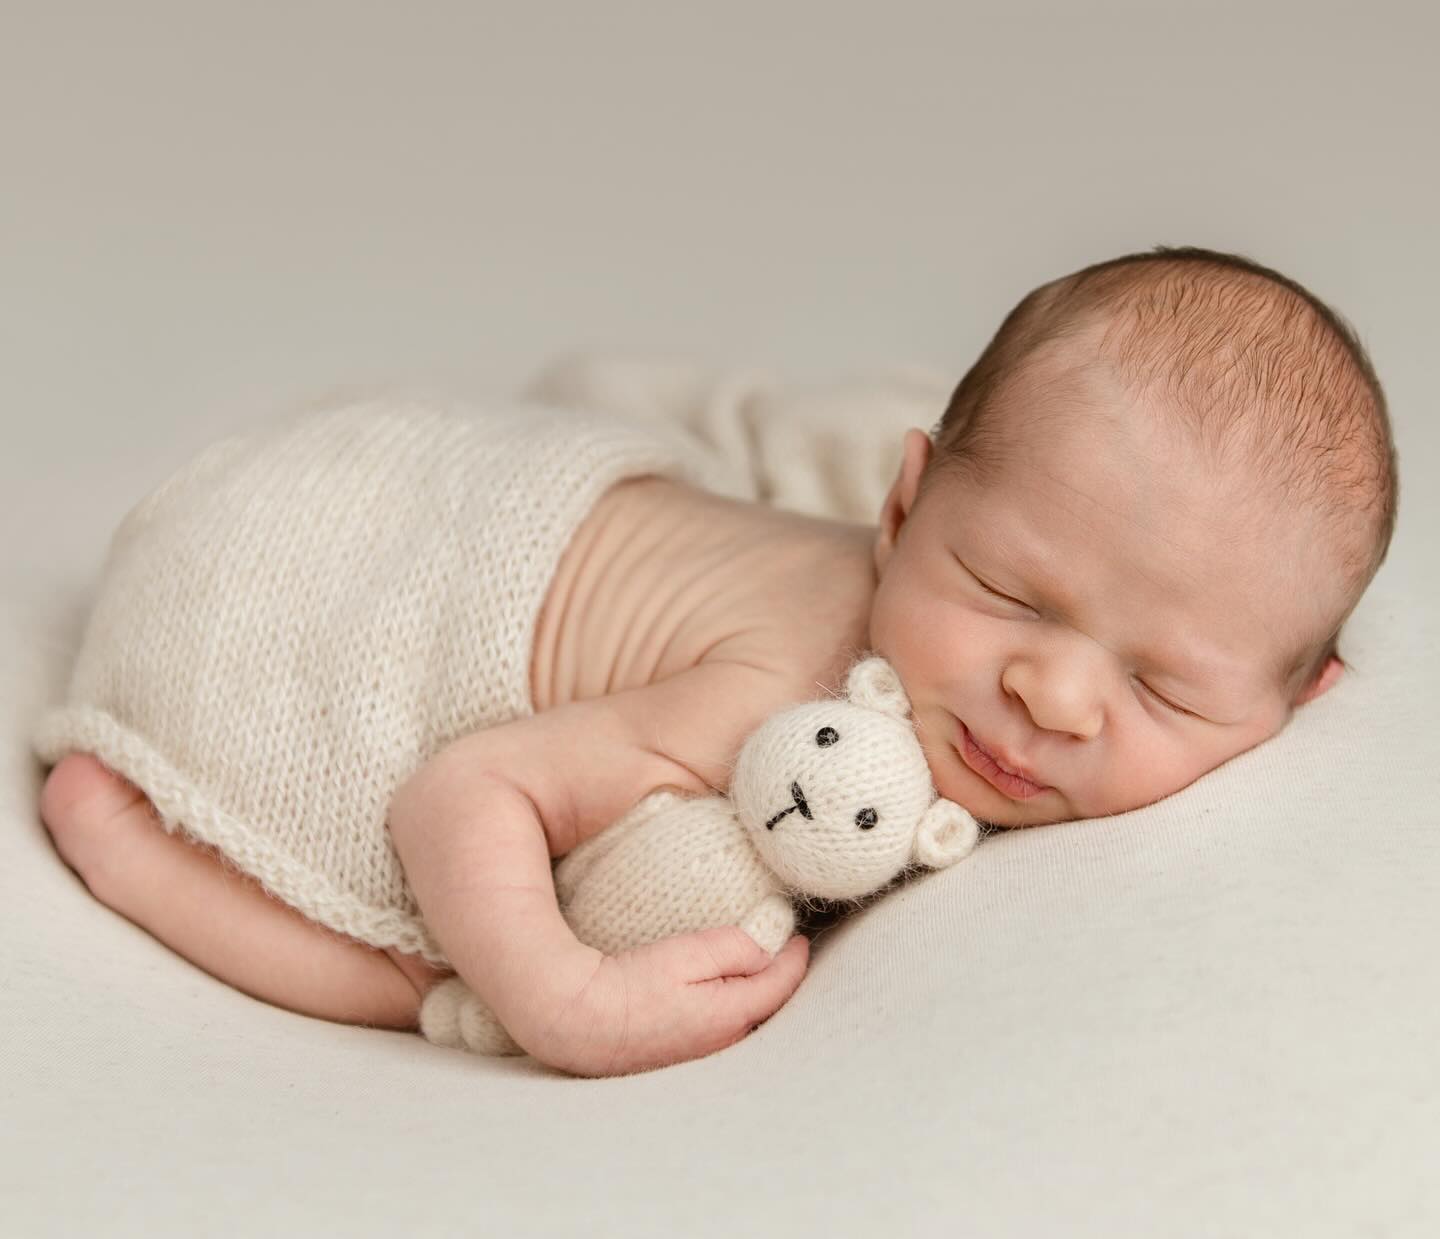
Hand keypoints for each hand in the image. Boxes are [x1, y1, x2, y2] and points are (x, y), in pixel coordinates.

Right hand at [516, 927, 810, 1077]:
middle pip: (767, 1007)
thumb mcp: (687, 954)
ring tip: (759, 968)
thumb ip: (734, 949)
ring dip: (755, 996)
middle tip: (787, 950)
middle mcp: (724, 1042)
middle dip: (780, 981)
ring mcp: (702, 1054)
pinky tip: (722, 995)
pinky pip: (721, 1028)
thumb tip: (767, 951)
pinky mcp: (680, 1055)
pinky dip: (732, 1008)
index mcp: (732, 1015)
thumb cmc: (630, 985)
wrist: (578, 1024)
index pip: (781, 985)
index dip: (796, 959)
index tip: (802, 937)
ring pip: (745, 1020)